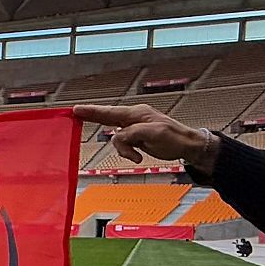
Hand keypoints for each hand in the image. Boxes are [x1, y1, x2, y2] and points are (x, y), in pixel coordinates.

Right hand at [73, 104, 218, 172]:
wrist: (188, 146)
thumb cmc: (175, 138)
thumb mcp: (153, 134)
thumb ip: (132, 133)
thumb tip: (118, 136)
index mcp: (137, 114)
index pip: (110, 112)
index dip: (92, 111)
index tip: (76, 110)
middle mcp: (134, 118)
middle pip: (107, 118)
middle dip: (93, 118)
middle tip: (76, 114)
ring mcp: (134, 128)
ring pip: (116, 138)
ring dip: (123, 149)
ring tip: (136, 155)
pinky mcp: (136, 138)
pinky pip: (123, 145)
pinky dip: (127, 152)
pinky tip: (138, 155)